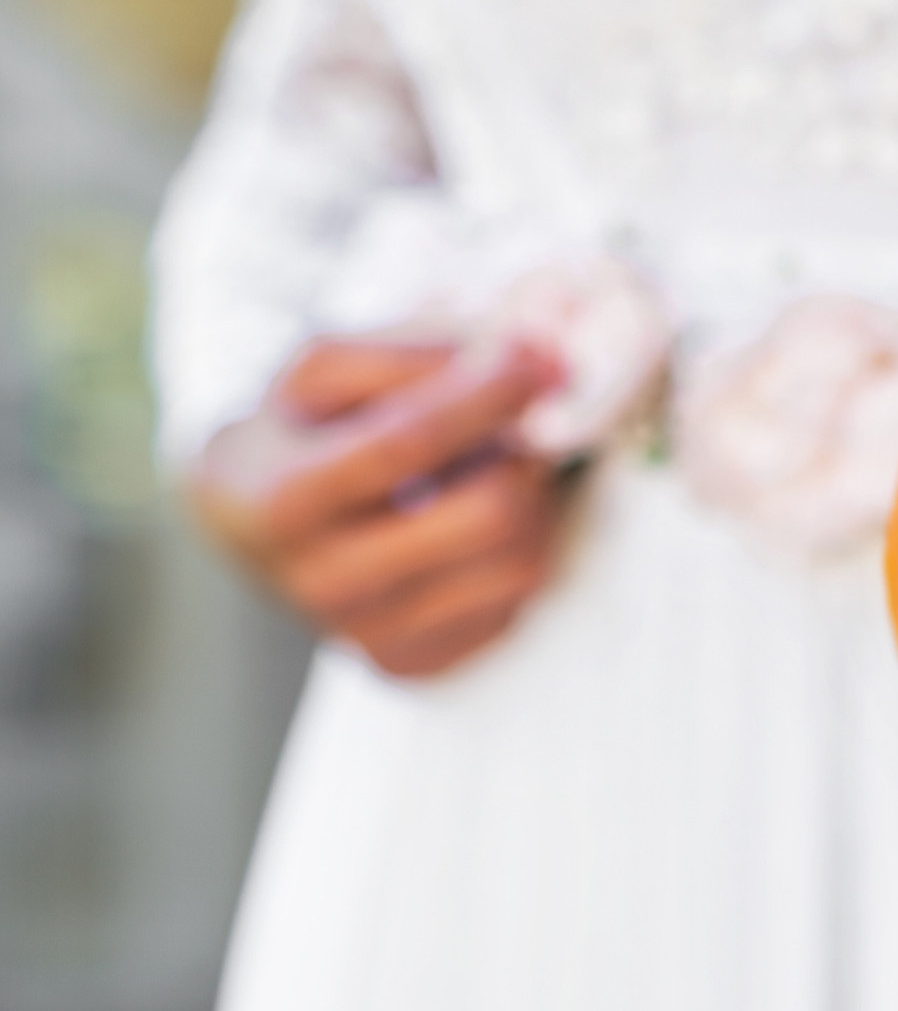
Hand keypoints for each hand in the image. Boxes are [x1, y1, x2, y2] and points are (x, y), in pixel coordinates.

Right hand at [190, 334, 569, 677]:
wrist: (247, 521)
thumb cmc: (298, 430)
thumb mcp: (321, 367)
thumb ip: (415, 349)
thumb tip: (533, 355)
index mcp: (280, 500)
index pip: (409, 443)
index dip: (488, 393)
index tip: (536, 357)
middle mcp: (321, 583)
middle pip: (490, 513)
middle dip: (522, 451)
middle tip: (521, 416)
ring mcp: (369, 636)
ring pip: (520, 563)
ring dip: (530, 498)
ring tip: (491, 465)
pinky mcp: (415, 661)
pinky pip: (515, 601)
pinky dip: (515, 547)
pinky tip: (474, 519)